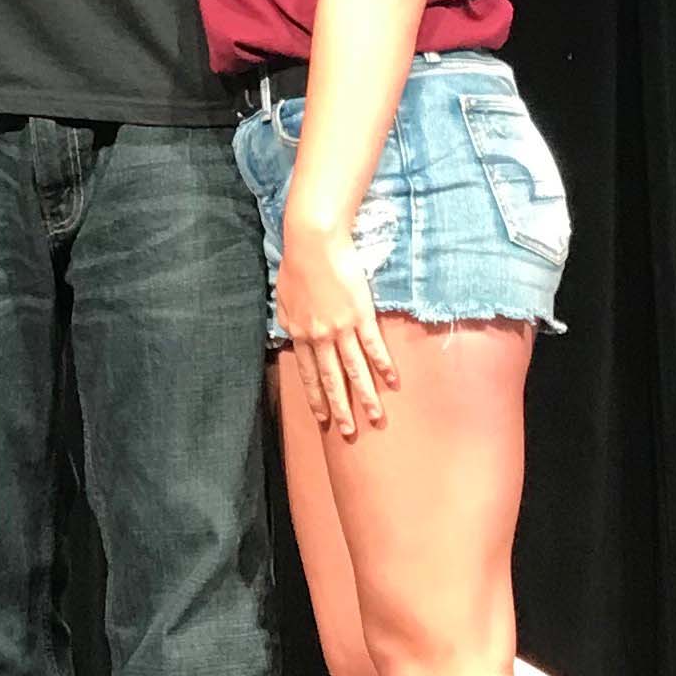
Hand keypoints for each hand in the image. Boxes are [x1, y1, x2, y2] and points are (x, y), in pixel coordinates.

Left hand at [277, 214, 398, 440]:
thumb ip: (288, 320)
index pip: (310, 374)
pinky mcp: (361, 315)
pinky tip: (392, 381)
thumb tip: (290, 336)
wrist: (314, 243)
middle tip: (348, 432)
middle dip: (340, 408)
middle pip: (332, 380)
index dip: (316, 397)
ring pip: (354, 370)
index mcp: (300, 333)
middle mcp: (320, 337)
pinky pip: (373, 346)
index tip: (323, 417)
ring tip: (375, 417)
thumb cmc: (297, 265)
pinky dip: (383, 365)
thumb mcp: (284, 298)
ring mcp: (342, 327)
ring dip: (365, 396)